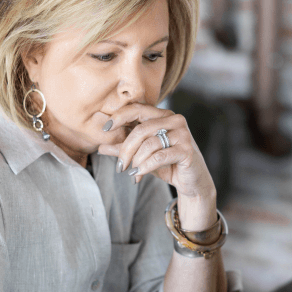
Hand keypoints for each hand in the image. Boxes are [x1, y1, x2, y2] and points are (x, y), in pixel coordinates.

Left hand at [98, 103, 215, 200]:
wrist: (191, 182)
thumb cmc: (167, 165)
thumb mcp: (141, 156)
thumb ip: (123, 149)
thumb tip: (100, 146)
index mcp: (163, 115)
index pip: (137, 108)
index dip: (119, 116)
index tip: (105, 129)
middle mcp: (175, 120)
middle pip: (141, 129)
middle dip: (126, 149)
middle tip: (119, 166)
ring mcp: (183, 133)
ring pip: (149, 144)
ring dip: (136, 161)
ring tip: (132, 173)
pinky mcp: (187, 149)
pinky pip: (159, 156)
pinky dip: (145, 167)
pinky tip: (138, 175)